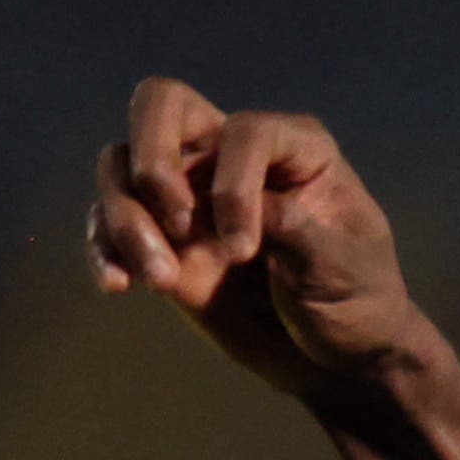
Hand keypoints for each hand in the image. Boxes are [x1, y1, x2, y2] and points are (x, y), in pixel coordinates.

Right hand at [85, 78, 434, 397]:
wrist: (335, 355)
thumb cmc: (356, 300)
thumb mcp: (342, 268)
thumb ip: (296, 228)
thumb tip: (242, 202)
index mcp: (295, 148)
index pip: (243, 132)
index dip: (234, 183)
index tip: (245, 250)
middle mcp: (233, 154)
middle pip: (161, 104)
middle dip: (153, 157)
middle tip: (177, 221)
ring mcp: (190, 189)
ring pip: (121, 164)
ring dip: (127, 218)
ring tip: (163, 282)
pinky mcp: (159, 234)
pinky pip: (106, 218)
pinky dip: (103, 247)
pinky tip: (119, 286)